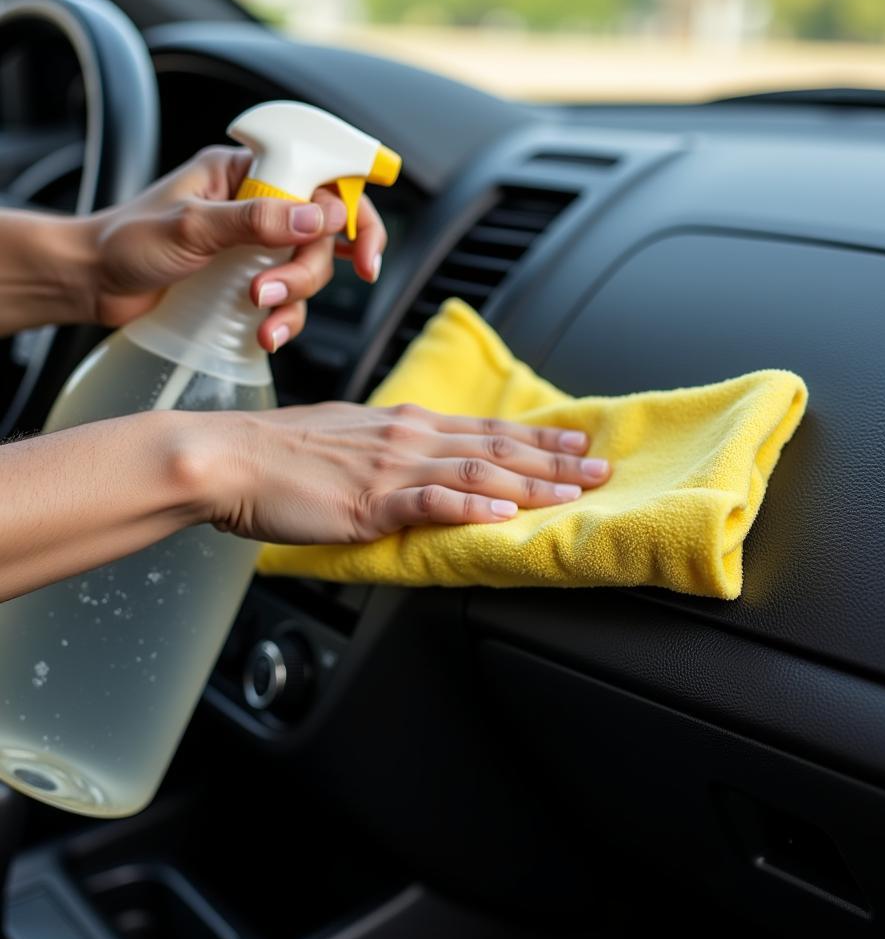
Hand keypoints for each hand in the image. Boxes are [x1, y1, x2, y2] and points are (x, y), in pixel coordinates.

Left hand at [84, 146, 388, 350]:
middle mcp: (257, 205)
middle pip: (322, 234)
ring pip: (310, 271)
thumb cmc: (124, 242)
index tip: (364, 253)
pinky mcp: (249, 281)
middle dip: (308, 270)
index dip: (352, 211)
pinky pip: (289, 300)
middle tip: (274, 292)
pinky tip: (264, 335)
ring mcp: (255, 246)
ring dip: (295, 299)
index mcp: (245, 172)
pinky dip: (285, 320)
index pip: (320, 176)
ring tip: (260, 317)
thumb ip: (255, 220)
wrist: (90, 285)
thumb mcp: (190, 227)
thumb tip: (319, 216)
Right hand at [197, 403, 611, 542]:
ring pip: (478, 471)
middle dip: (554, 459)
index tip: (576, 441)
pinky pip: (430, 501)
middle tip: (600, 467)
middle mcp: (408, 437)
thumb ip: (390, 449)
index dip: (536, 437)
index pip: (485, 429)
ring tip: (574, 491)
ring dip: (532, 482)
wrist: (230, 457)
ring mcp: (392, 467)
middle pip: (496, 446)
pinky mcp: (370, 498)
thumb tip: (418, 461)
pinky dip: (471, 506)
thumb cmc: (281, 452)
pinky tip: (504, 514)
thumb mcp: (348, 437)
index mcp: (404, 424)